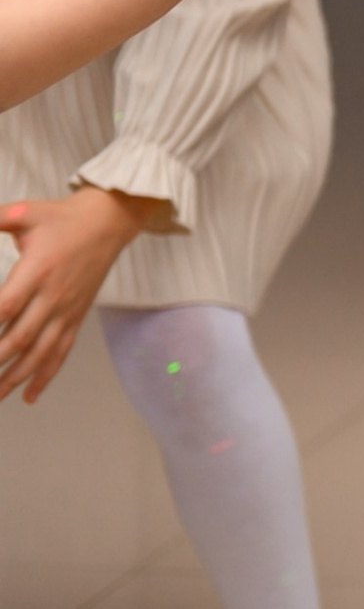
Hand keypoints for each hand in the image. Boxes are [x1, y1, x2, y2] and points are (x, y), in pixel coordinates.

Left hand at [0, 188, 156, 404]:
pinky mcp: (76, 316)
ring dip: (14, 378)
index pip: (5, 307)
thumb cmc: (63, 217)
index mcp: (38, 270)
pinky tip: (29, 396)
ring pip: (39, 354)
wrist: (109, 221)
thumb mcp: (24, 212)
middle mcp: (54, 296)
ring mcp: (67, 310)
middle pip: (18, 339)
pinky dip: (44, 376)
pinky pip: (60, 352)